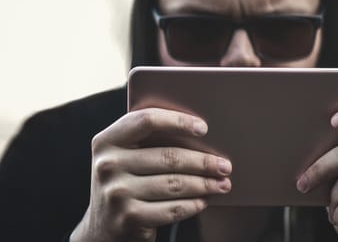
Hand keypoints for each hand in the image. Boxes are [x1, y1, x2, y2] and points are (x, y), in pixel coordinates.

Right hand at [70, 108, 231, 241]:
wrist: (102, 228)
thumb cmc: (124, 182)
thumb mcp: (124, 156)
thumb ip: (147, 140)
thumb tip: (198, 130)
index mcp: (107, 141)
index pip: (146, 120)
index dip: (178, 121)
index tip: (204, 128)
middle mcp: (108, 165)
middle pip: (169, 156)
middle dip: (203, 161)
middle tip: (224, 165)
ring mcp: (116, 193)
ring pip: (175, 184)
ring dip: (205, 184)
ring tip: (222, 184)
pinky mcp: (128, 218)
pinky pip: (172, 209)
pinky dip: (193, 204)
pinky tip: (204, 201)